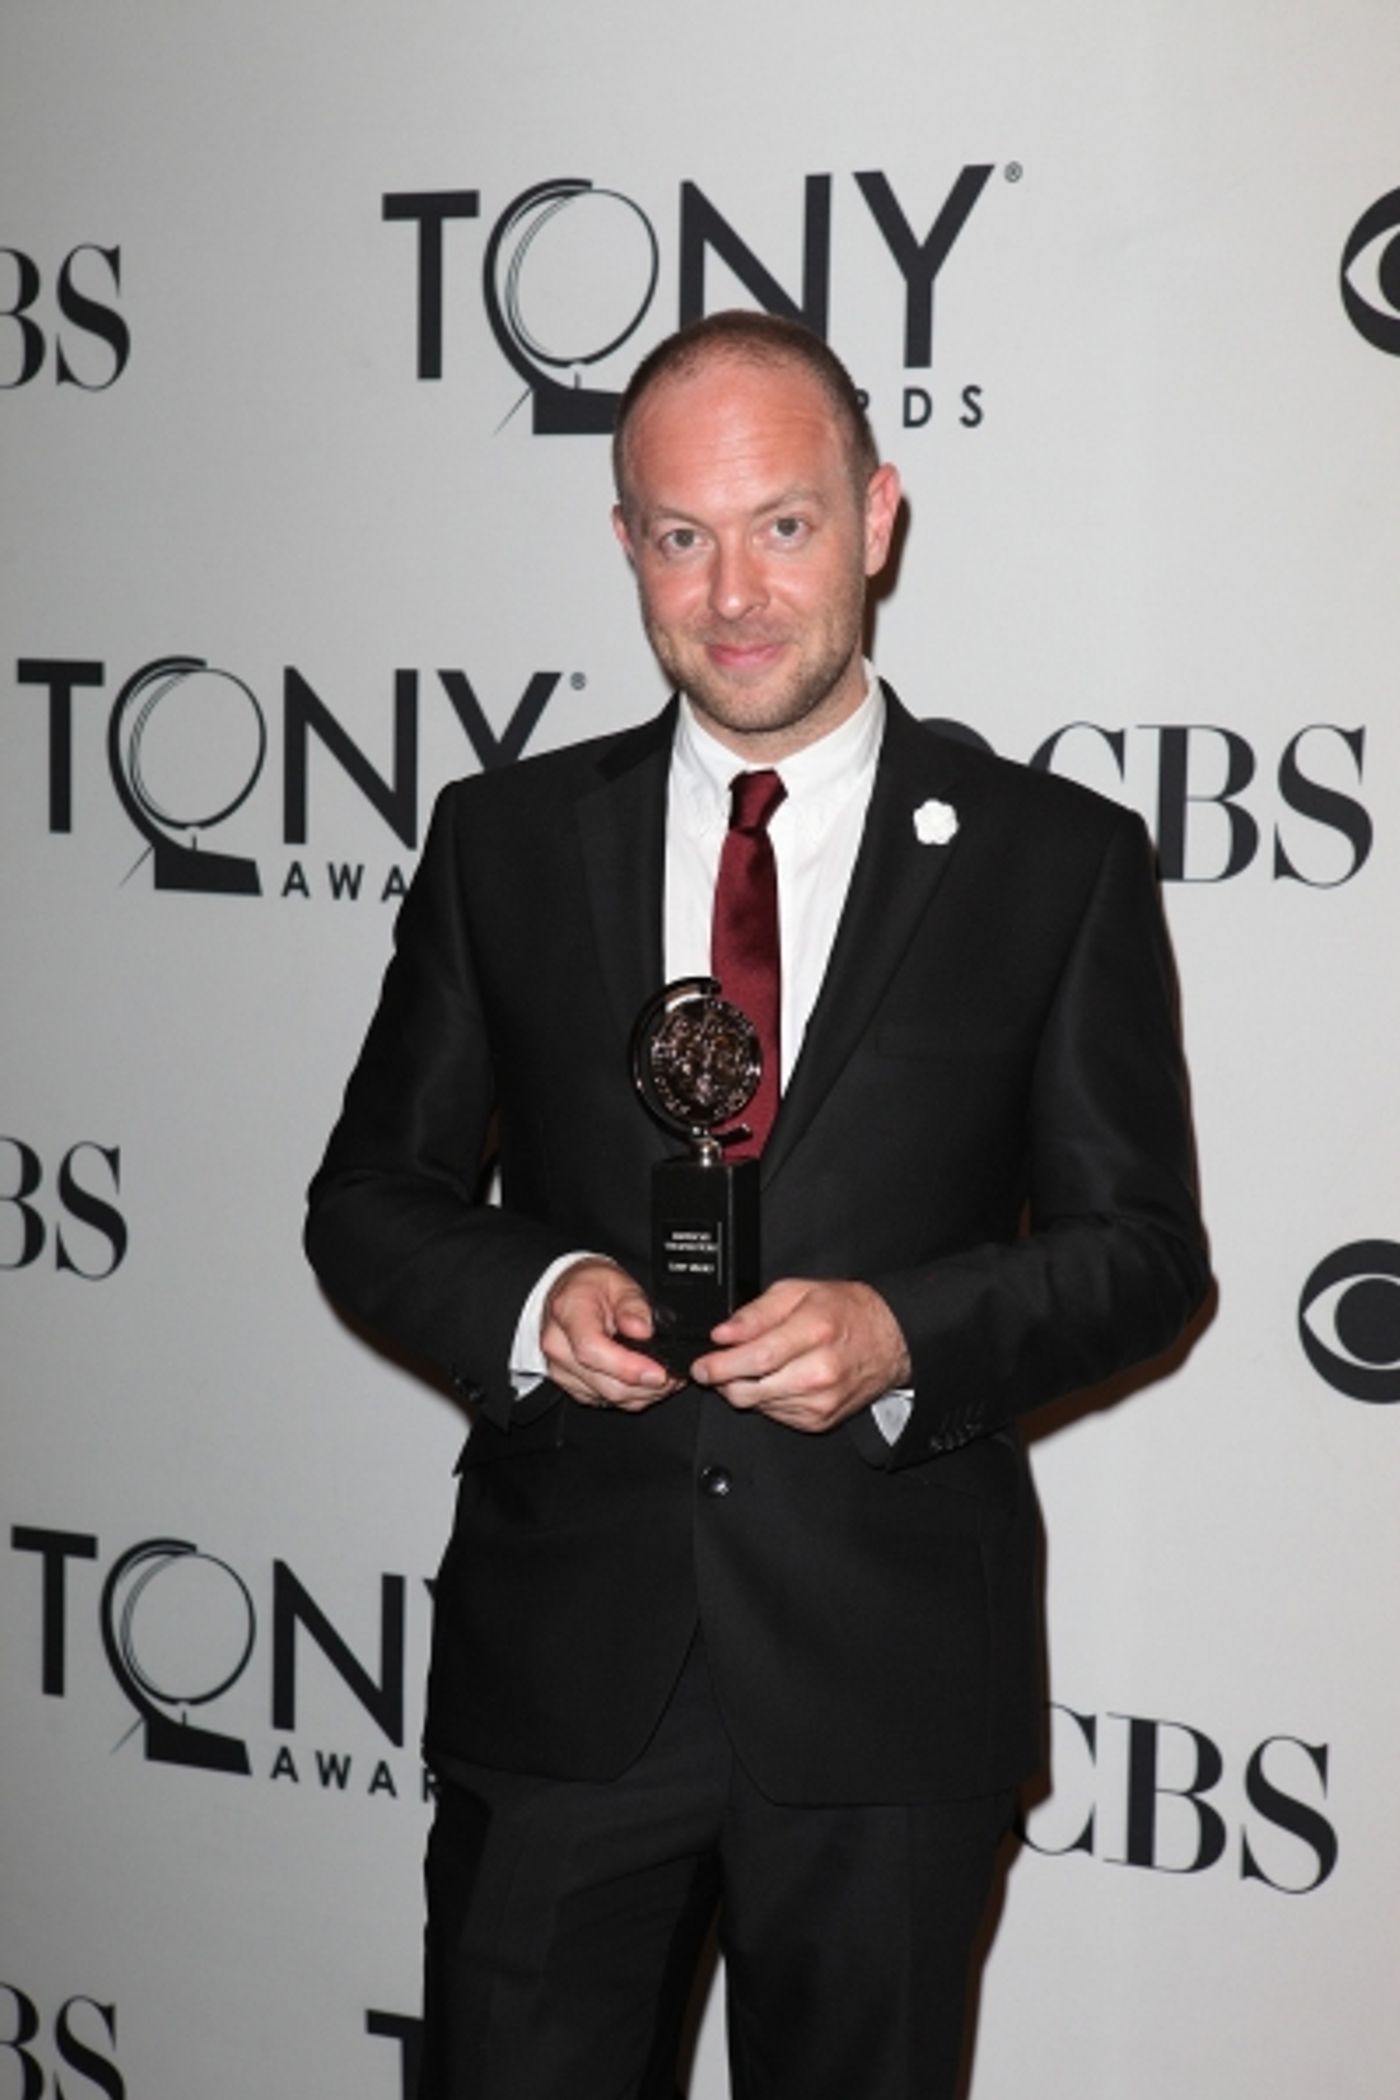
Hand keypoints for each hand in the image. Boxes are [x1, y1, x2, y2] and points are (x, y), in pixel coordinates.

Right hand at [540, 1258, 680, 1410]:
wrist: (567, 1295)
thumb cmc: (591, 1287)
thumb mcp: (617, 1281)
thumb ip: (633, 1304)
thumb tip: (643, 1330)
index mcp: (568, 1313)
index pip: (592, 1350)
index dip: (628, 1366)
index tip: (658, 1371)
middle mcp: (559, 1346)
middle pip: (604, 1382)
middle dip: (646, 1384)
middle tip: (674, 1374)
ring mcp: (562, 1370)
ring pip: (609, 1397)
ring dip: (644, 1393)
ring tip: (667, 1377)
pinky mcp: (572, 1386)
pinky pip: (607, 1400)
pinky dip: (633, 1395)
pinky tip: (646, 1381)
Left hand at [691, 1279, 910, 1432]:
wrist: (890, 1340)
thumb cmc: (846, 1312)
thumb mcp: (798, 1292)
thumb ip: (756, 1313)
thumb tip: (722, 1333)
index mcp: (814, 1333)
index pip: (757, 1358)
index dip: (721, 1365)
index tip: (701, 1365)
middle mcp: (818, 1373)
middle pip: (751, 1389)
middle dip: (724, 1380)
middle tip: (716, 1366)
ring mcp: (820, 1402)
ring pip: (758, 1405)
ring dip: (745, 1388)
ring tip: (757, 1365)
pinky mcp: (819, 1420)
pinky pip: (774, 1415)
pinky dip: (766, 1399)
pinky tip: (778, 1378)